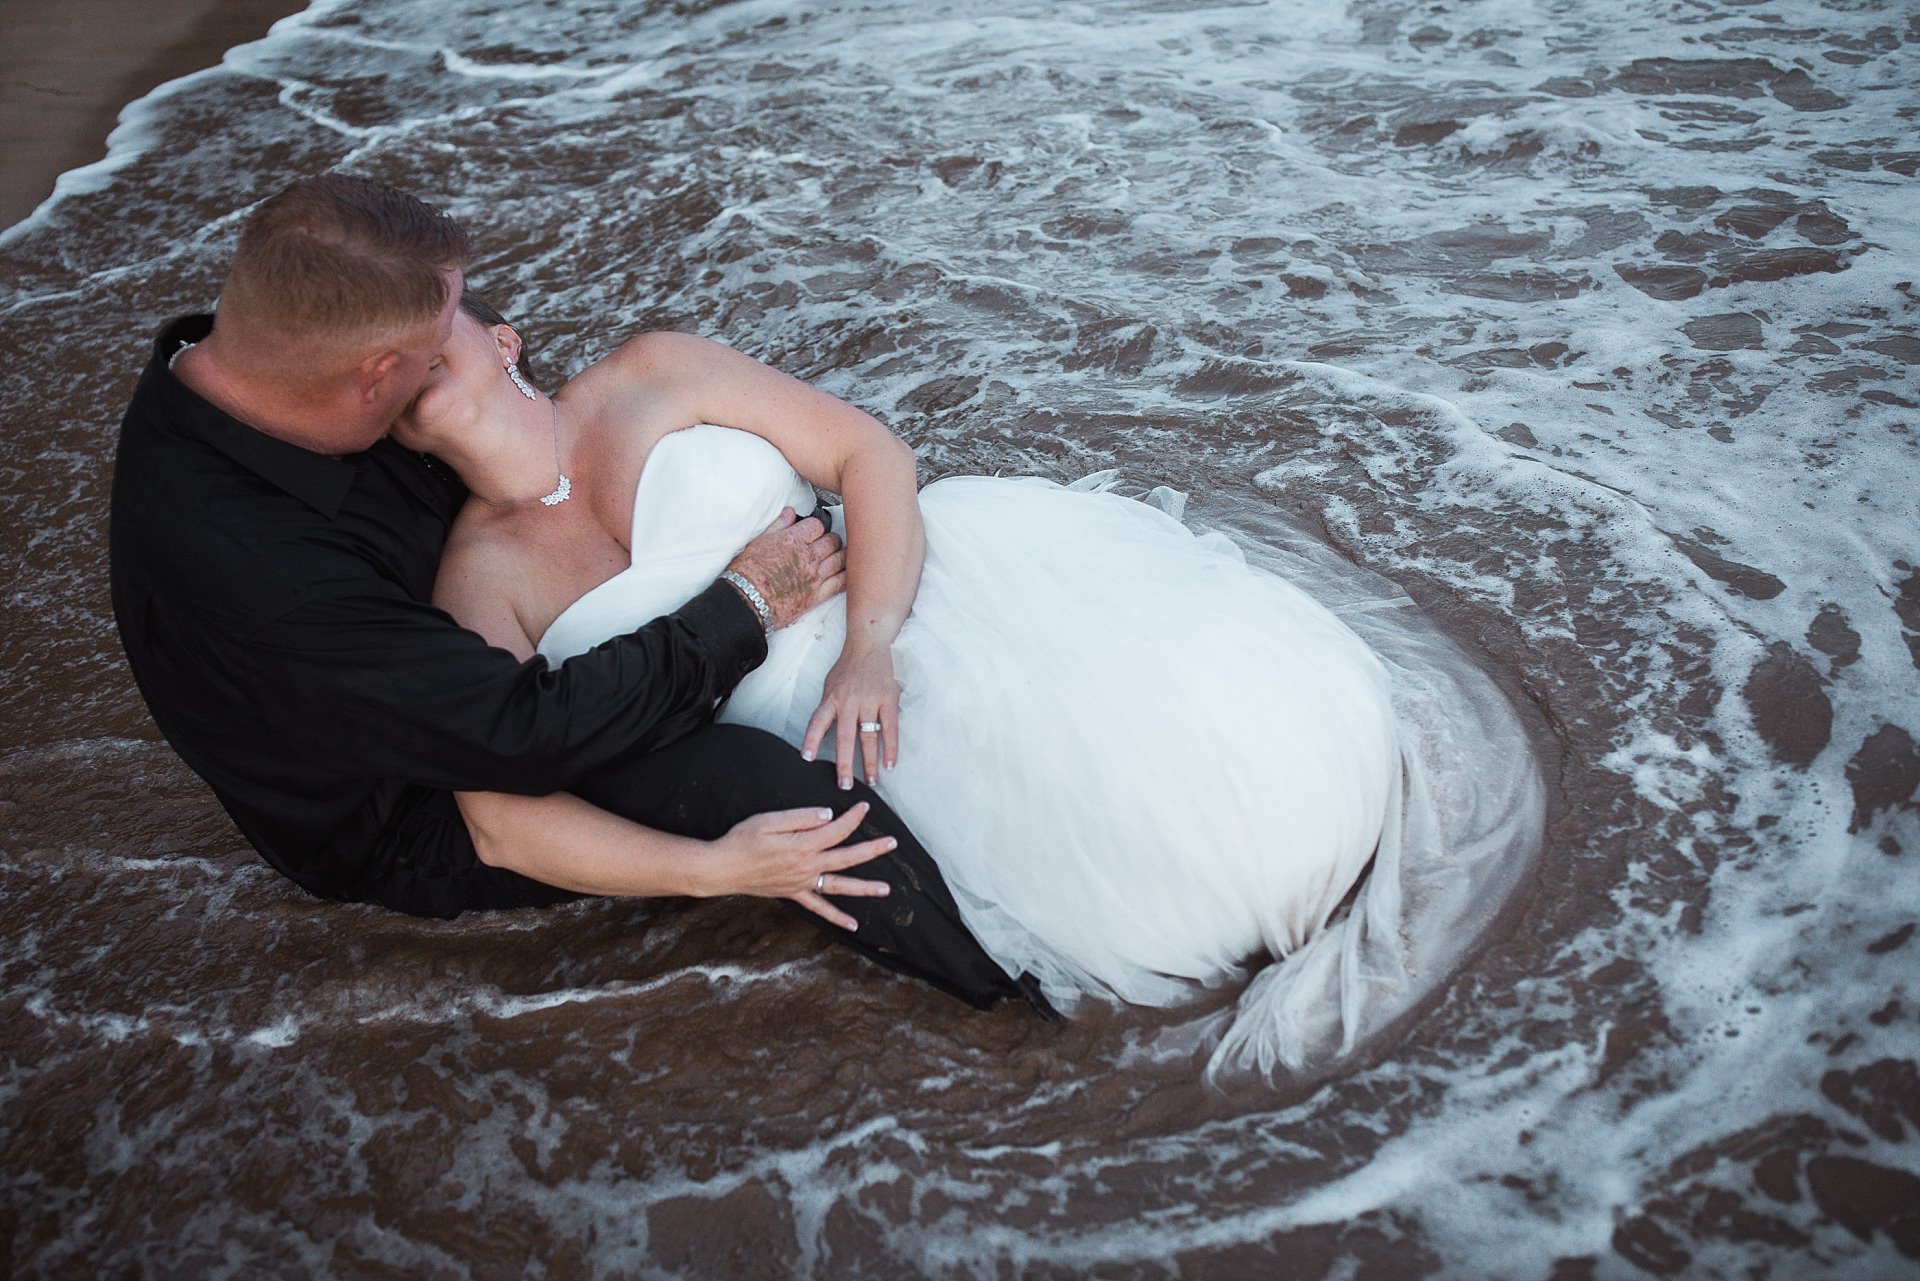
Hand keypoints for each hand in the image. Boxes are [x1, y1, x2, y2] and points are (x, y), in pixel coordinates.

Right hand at [694, 801, 892, 929]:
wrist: (722, 868)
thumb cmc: (741, 841)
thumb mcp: (768, 820)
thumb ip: (800, 817)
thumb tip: (828, 814)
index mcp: (802, 845)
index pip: (836, 829)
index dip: (853, 818)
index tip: (865, 806)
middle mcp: (807, 866)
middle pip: (847, 857)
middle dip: (872, 849)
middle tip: (893, 843)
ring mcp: (802, 883)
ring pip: (840, 886)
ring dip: (864, 888)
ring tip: (886, 889)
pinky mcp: (794, 894)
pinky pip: (819, 908)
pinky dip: (837, 917)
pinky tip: (853, 925)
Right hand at [725, 508, 844, 628]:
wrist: (746, 601)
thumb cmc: (747, 573)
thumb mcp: (759, 541)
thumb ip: (778, 525)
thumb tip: (790, 512)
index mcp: (793, 540)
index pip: (817, 525)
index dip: (816, 527)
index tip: (813, 531)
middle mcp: (807, 556)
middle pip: (832, 541)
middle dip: (831, 540)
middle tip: (827, 543)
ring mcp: (814, 576)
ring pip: (840, 559)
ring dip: (840, 555)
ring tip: (837, 555)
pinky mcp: (816, 595)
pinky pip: (840, 583)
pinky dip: (846, 576)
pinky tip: (845, 573)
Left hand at [802, 642, 901, 788]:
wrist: (869, 645)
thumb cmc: (848, 668)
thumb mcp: (830, 686)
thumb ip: (828, 709)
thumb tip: (822, 734)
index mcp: (832, 699)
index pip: (818, 722)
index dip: (812, 740)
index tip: (808, 758)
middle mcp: (850, 701)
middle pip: (846, 737)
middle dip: (845, 763)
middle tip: (845, 785)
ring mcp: (870, 701)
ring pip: (869, 736)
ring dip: (870, 761)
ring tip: (871, 781)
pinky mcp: (888, 699)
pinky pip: (890, 728)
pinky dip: (891, 747)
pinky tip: (890, 764)